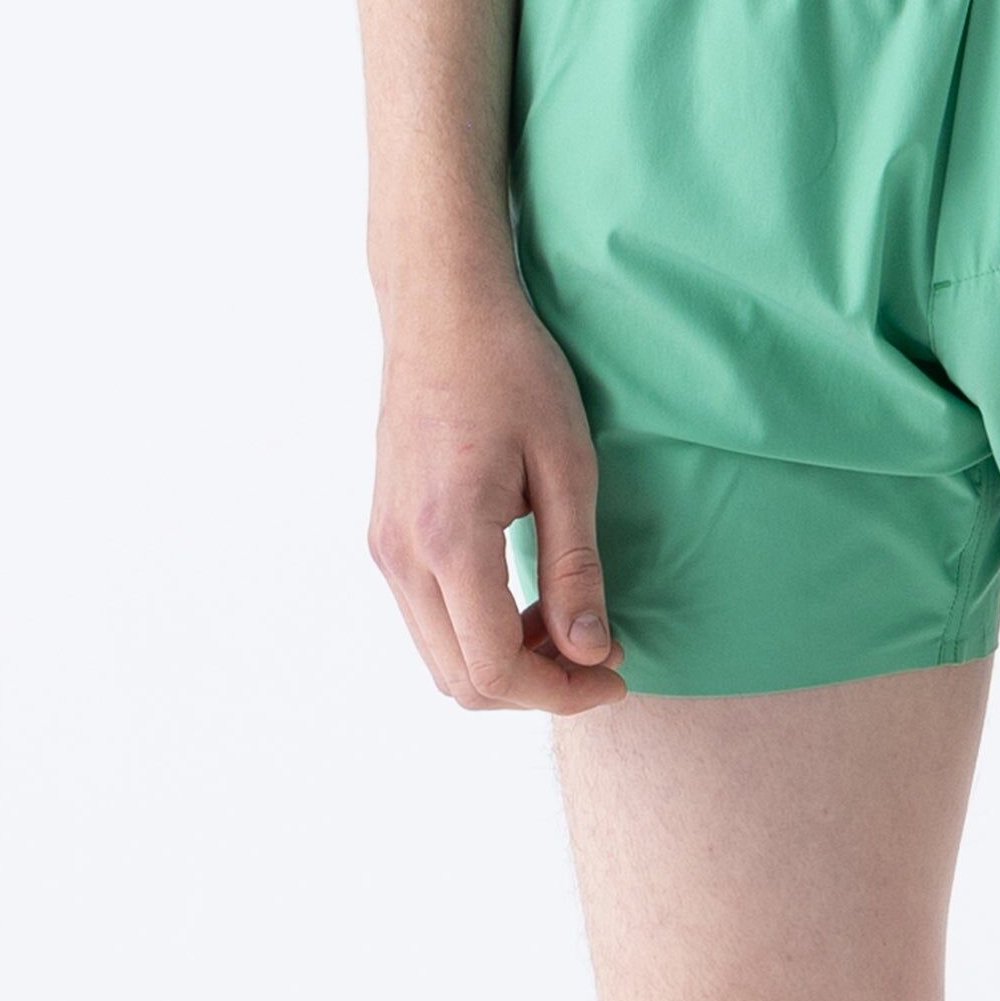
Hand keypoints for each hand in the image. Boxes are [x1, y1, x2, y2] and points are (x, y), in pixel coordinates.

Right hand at [369, 272, 626, 713]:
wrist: (442, 308)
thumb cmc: (513, 368)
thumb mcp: (566, 462)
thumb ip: (575, 566)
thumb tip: (590, 652)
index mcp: (448, 538)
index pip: (493, 669)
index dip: (561, 692)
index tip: (616, 672)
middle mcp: (400, 555)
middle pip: (460, 682)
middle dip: (535, 687)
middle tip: (599, 652)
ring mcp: (383, 547)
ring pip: (438, 658)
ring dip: (503, 663)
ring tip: (565, 622)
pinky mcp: (383, 534)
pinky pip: (425, 619)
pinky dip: (475, 632)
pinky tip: (523, 595)